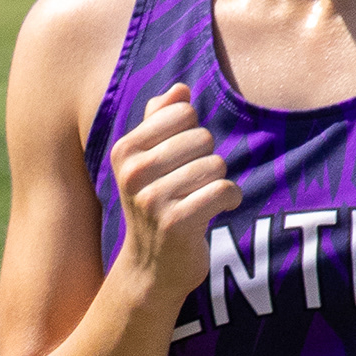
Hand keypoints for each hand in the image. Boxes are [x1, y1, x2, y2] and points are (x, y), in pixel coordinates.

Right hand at [109, 84, 238, 309]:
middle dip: (208, 160)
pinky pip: (224, 191)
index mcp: (125, 150)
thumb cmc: (156, 205)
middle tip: (192, 185)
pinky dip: (230, 199)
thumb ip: (160, 121)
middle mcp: (133, 172)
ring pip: (216, 165)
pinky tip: (218, 210)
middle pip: (203, 138)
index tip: (182, 159)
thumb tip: (181, 89)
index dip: (193, 134)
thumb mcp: (149, 162)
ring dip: (218, 183)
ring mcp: (152, 198)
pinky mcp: (176, 222)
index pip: (184, 113)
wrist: (151, 266)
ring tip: (201, 200)